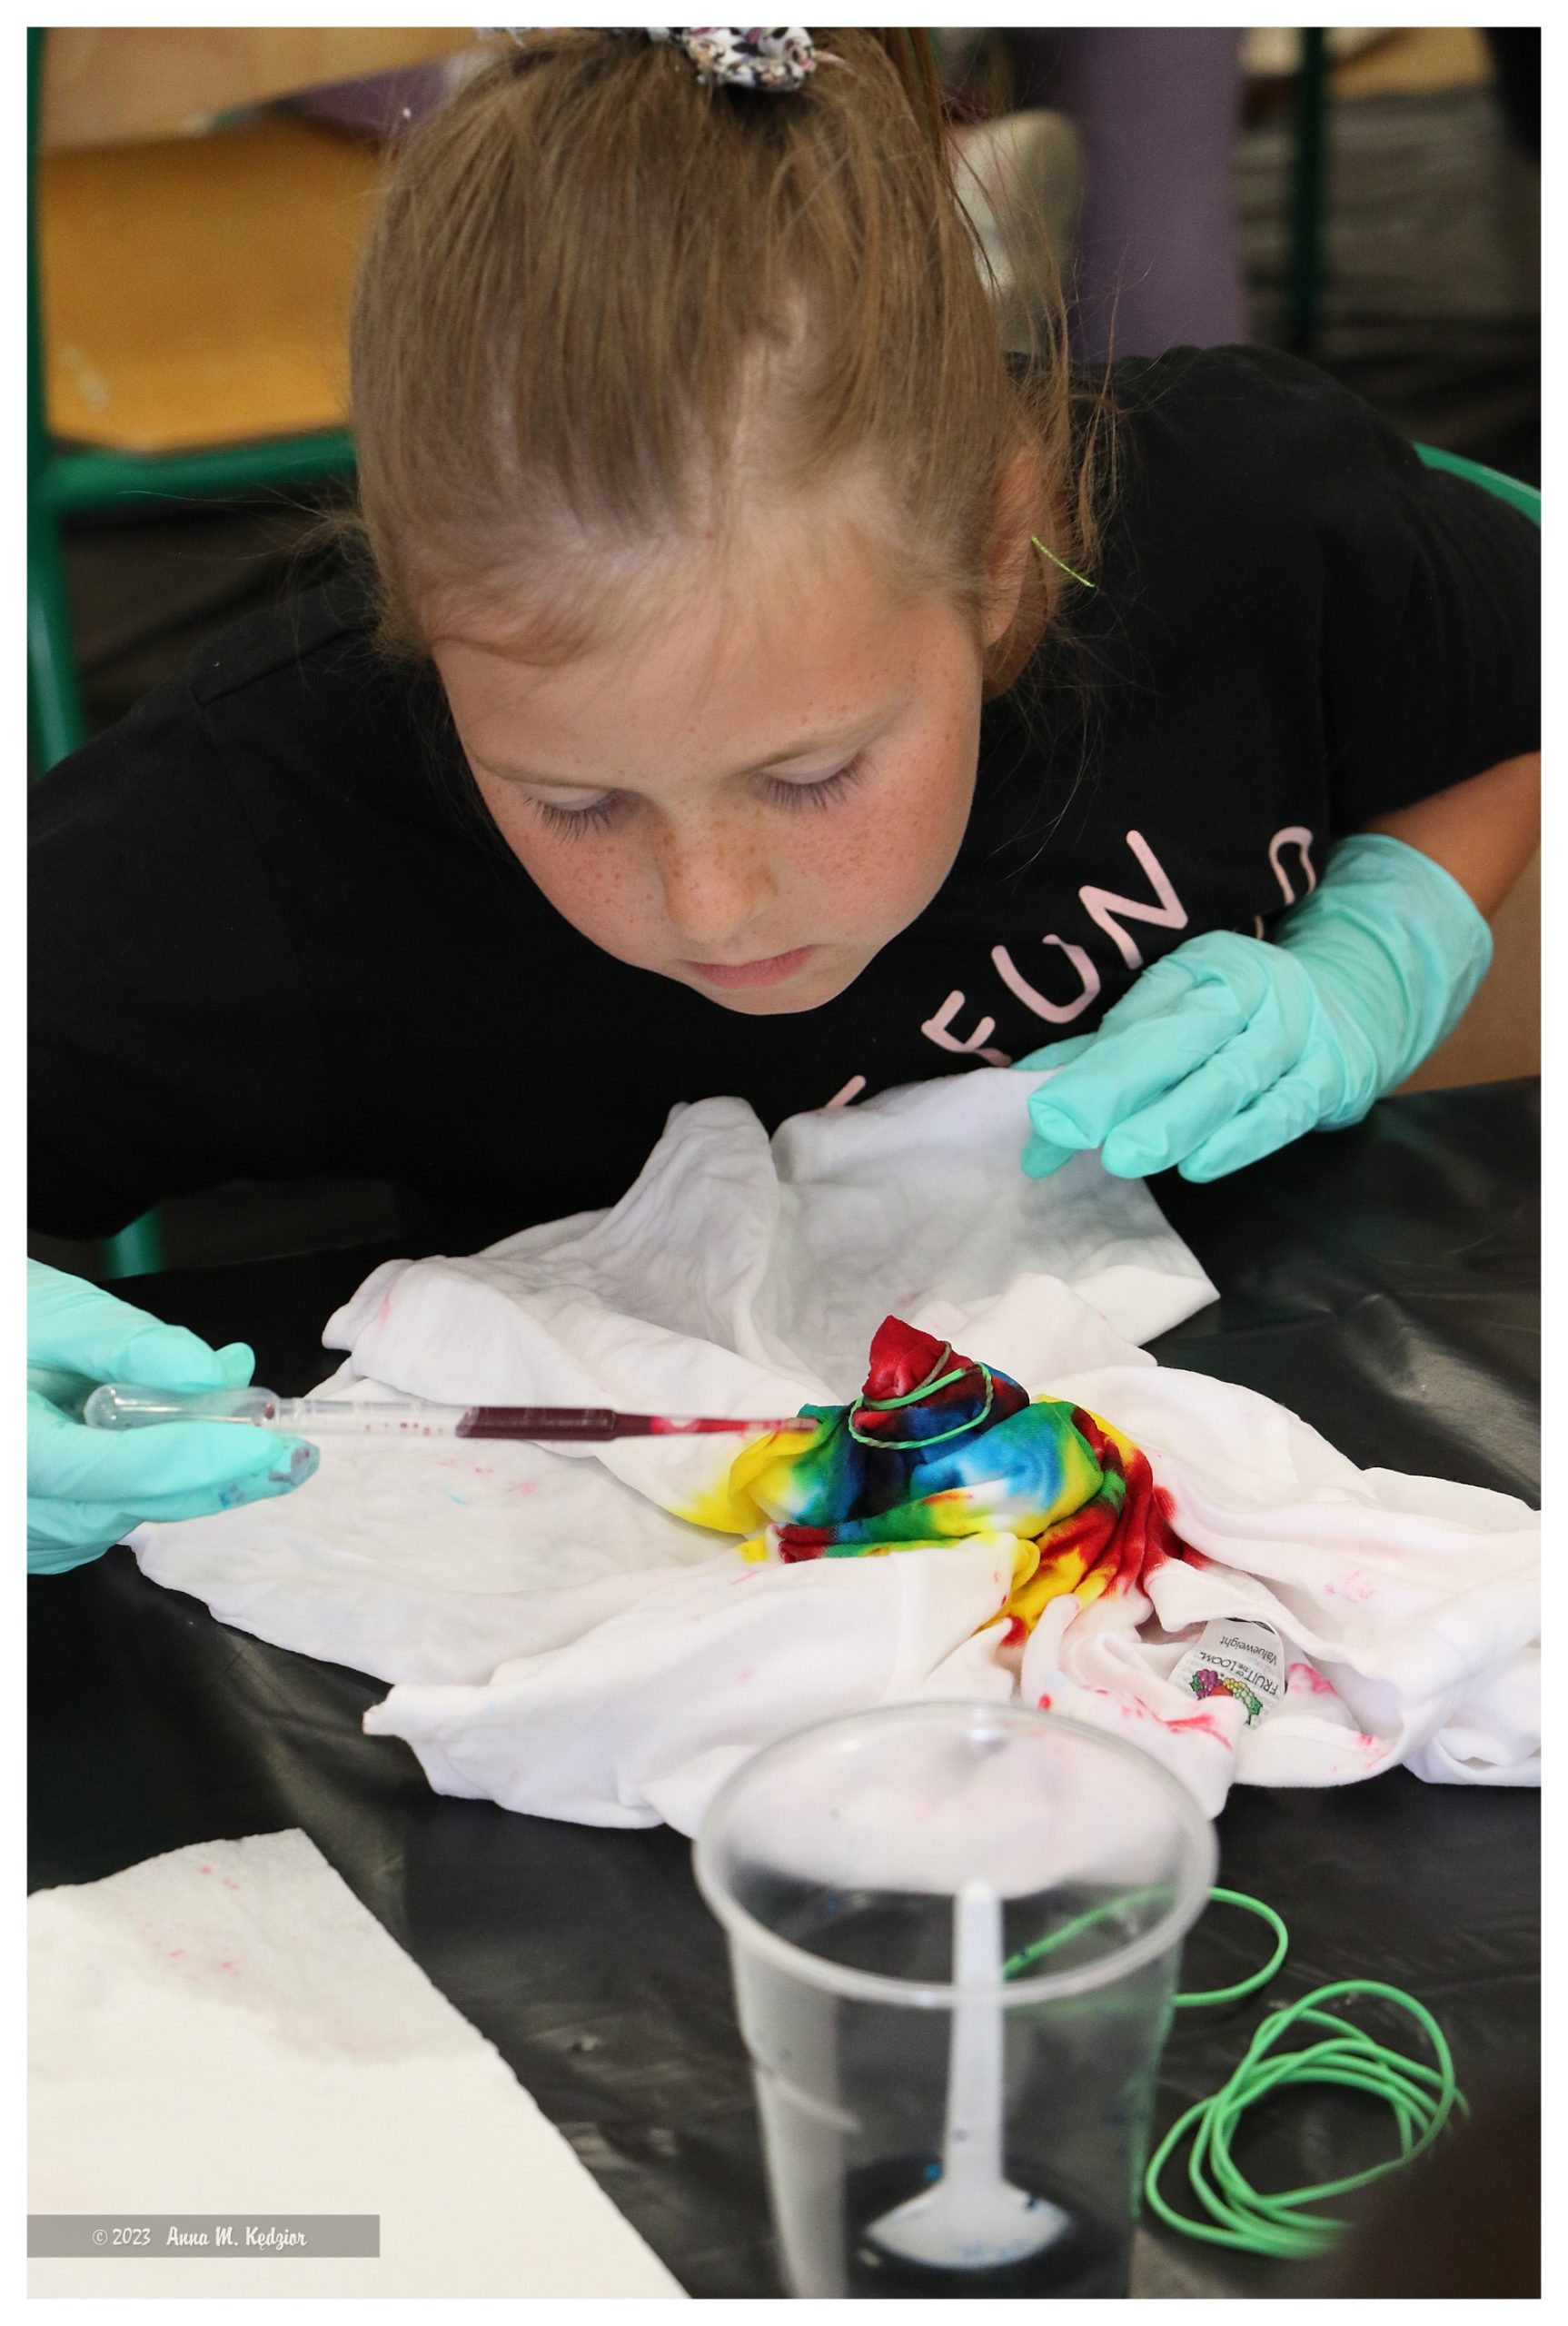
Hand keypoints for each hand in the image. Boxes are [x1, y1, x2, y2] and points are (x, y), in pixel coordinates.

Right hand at [28, 1262, 317, 1574]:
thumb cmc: (0, 1325)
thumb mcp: (52, 1316)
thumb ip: (133, 1346)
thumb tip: (222, 1377)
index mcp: (13, 1452)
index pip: (125, 1469)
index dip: (209, 1458)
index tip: (280, 1444)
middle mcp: (18, 1511)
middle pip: (140, 1502)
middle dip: (223, 1475)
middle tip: (296, 1451)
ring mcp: (29, 1535)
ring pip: (135, 1512)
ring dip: (195, 1474)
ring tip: (238, 1421)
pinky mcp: (43, 1537)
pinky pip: (116, 1513)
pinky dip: (159, 1477)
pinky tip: (182, 1436)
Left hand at [1019, 834, 1491, 1183]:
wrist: (1358, 1003)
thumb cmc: (1241, 1017)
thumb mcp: (1179, 1010)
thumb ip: (1107, 1051)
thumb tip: (1029, 1088)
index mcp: (1201, 970)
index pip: (1134, 1025)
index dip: (1085, 1072)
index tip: (1038, 1117)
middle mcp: (1249, 993)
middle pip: (1177, 1041)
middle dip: (1116, 1086)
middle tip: (1063, 1128)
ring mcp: (1294, 1034)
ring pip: (1229, 1079)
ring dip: (1174, 1120)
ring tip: (1123, 1157)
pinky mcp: (1331, 1077)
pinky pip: (1283, 1110)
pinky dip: (1241, 1139)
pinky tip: (1200, 1166)